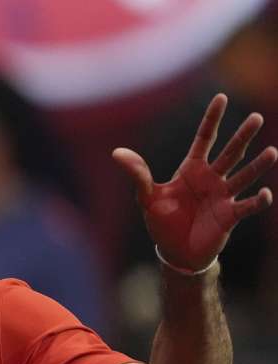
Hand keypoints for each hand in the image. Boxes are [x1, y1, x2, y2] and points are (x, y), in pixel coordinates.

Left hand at [113, 94, 277, 271]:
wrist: (175, 251)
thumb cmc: (162, 221)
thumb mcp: (147, 197)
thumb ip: (138, 174)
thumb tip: (117, 153)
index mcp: (192, 169)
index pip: (205, 138)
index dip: (212, 118)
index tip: (221, 97)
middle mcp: (212, 178)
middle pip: (230, 152)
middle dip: (243, 136)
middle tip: (257, 118)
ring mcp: (223, 196)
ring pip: (244, 176)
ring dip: (258, 166)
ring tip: (273, 152)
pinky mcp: (230, 216)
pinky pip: (246, 207)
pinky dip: (257, 201)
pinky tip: (265, 193)